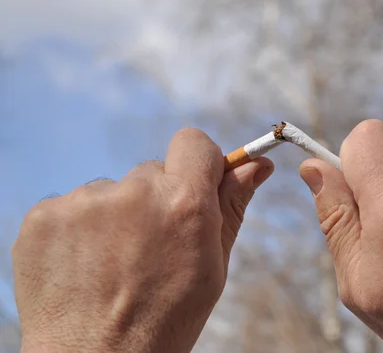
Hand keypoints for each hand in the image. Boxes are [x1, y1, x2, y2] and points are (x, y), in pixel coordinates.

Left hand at [12, 129, 273, 352]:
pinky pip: (72, 206)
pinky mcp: (44, 216)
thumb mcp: (212, 267)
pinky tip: (84, 266)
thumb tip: (257, 164)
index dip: (196, 163)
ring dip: (116, 216)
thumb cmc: (165, 320)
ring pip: (111, 190)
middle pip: (151, 171)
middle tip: (150, 249)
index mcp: (184, 204)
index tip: (192, 186)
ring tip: (113, 265)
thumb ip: (231, 206)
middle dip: (155, 200)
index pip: (193, 142)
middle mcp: (134, 193)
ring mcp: (84, 203)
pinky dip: (79, 230)